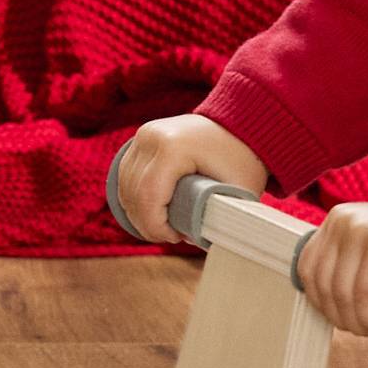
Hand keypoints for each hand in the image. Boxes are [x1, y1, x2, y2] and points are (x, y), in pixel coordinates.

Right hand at [108, 114, 266, 244]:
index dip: (155, 225)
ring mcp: (144, 134)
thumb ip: (218, 219)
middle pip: (133, 192)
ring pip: (125, 184)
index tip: (174, 237)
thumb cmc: (241, 158)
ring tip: (160, 227)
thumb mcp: (236, 191)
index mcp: (173, 147)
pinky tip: (147, 211)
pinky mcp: (142, 137)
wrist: (240, 124)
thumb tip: (193, 243)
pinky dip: (132, 196)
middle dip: (145, 222)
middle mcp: (152, 136)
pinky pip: (126, 173)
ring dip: (136, 211)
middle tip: (167, 237)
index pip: (148, 196)